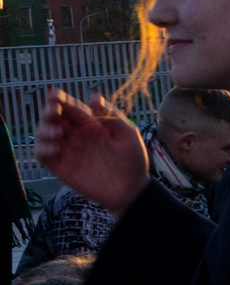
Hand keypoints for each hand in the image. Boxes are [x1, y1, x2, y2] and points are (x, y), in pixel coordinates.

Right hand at [35, 92, 148, 216]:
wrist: (130, 189)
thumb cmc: (132, 160)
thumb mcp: (127, 134)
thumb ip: (110, 116)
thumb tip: (93, 96)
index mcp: (90, 123)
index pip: (71, 108)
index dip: (60, 100)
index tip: (54, 95)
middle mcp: (75, 134)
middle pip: (53, 118)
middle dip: (49, 112)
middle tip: (54, 112)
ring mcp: (66, 150)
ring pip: (44, 134)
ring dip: (45, 130)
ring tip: (58, 133)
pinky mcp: (60, 166)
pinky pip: (43, 155)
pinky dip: (42, 149)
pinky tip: (55, 148)